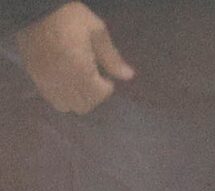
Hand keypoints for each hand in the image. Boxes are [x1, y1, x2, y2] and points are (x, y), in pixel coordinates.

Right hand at [14, 4, 132, 115]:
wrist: (34, 9)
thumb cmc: (69, 17)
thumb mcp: (96, 30)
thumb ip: (111, 56)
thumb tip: (128, 76)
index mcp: (80, 69)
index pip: (99, 95)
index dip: (106, 87)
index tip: (106, 75)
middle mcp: (62, 80)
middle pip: (82, 106)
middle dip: (93, 96)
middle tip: (94, 78)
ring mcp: (45, 80)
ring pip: (65, 105)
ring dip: (77, 98)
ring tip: (79, 80)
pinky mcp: (34, 76)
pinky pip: (50, 97)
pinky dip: (61, 95)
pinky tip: (65, 79)